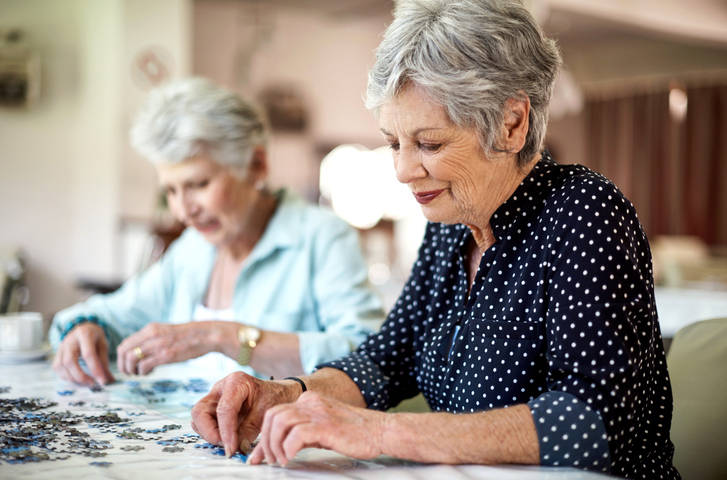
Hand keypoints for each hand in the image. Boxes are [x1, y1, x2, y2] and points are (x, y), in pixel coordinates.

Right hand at [52, 322, 113, 385]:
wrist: (83, 328)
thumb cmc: (94, 337)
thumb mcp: (103, 345)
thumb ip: (104, 362)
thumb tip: (109, 380)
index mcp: (84, 335)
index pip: (88, 354)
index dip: (95, 369)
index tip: (102, 381)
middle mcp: (70, 340)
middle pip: (70, 361)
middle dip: (81, 376)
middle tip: (92, 383)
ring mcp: (61, 347)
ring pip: (61, 366)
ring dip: (73, 378)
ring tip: (86, 382)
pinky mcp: (57, 354)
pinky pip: (57, 368)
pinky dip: (66, 376)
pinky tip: (76, 379)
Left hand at [117, 321, 230, 374]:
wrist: (206, 334)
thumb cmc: (187, 336)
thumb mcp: (165, 332)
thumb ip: (152, 339)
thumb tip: (140, 351)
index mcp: (150, 329)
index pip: (125, 343)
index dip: (121, 357)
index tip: (127, 365)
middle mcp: (151, 335)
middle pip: (124, 351)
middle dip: (123, 365)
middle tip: (129, 372)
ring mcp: (158, 344)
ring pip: (131, 358)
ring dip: (131, 370)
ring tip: (139, 373)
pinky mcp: (166, 355)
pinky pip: (144, 365)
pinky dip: (142, 372)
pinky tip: (149, 372)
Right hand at [191, 372, 298, 456]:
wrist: (279, 393)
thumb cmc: (274, 397)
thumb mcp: (267, 412)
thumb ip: (251, 429)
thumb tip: (237, 447)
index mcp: (236, 382)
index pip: (224, 409)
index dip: (225, 431)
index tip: (230, 448)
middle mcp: (221, 388)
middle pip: (200, 411)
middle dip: (209, 432)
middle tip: (225, 446)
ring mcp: (215, 398)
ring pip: (199, 419)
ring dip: (209, 434)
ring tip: (229, 443)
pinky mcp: (214, 409)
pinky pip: (205, 423)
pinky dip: (212, 434)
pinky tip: (227, 440)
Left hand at [250, 392, 384, 465]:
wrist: (380, 431)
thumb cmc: (354, 433)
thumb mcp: (322, 428)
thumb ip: (302, 432)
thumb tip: (280, 447)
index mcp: (308, 401)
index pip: (275, 413)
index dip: (262, 436)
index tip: (258, 455)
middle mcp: (310, 402)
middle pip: (272, 416)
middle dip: (265, 441)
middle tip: (269, 460)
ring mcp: (318, 412)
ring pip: (279, 422)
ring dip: (274, 445)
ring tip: (281, 460)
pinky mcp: (325, 425)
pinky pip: (296, 434)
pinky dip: (288, 449)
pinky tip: (291, 458)